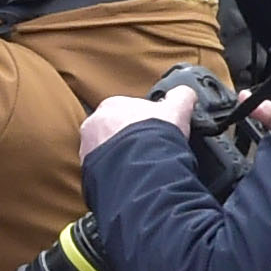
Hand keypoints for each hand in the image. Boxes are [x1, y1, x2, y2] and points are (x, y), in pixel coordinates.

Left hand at [79, 83, 199, 162]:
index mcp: (111, 105)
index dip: (143, 122)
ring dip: (119, 156)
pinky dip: (114, 173)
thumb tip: (184, 93)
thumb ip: (181, 96)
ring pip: (105, 151)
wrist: (141, 170)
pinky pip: (101, 170)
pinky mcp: (87, 170)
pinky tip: (129, 177)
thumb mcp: (177, 109)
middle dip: (128, 139)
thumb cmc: (156, 135)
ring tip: (138, 166)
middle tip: (146, 150)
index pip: (127, 110)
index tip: (153, 132)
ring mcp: (87, 149)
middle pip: (113, 130)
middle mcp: (93, 125)